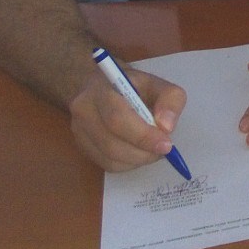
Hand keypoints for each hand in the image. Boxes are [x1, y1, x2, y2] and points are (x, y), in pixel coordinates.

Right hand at [68, 66, 185, 171]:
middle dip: (143, 152)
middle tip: (163, 149)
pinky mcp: (82, 146)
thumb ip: (170, 99)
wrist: (101, 87)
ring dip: (137, 159)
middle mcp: (84, 111)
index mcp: (101, 90)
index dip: (143, 136)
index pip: (118, 118)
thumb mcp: (157, 84)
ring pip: (109, 158)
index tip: (166, 144)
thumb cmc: (132, 86)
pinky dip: (128, 164)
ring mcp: (78, 131)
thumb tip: (166, 128)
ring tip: (153, 150)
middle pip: (111, 143)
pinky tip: (138, 152)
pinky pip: (106, 164)